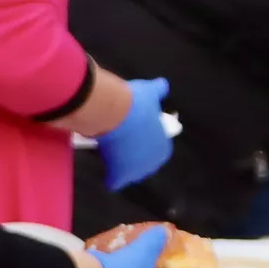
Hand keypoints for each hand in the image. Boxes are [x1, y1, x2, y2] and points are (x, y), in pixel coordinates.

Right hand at [94, 75, 174, 191]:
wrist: (116, 112)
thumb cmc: (136, 103)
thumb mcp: (150, 93)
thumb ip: (159, 91)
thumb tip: (163, 85)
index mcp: (163, 147)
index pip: (155, 150)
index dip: (142, 142)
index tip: (131, 134)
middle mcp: (153, 163)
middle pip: (142, 164)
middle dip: (132, 156)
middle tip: (119, 142)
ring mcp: (137, 172)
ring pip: (128, 173)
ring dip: (121, 165)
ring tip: (110, 151)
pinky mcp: (119, 176)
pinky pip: (114, 181)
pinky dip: (110, 178)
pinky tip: (104, 171)